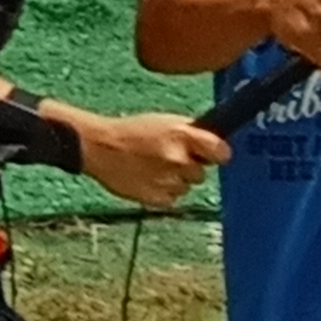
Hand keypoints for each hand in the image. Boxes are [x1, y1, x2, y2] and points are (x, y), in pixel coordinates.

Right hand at [76, 110, 229, 210]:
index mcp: (182, 135)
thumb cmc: (132, 131)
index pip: (221, 152)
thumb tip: (214, 145)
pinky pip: (172, 199)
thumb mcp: (164, 121)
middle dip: (188, 168)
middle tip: (167, 158)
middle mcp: (178, 159)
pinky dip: (162, 192)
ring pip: (186, 187)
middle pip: (201, 173)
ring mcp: (168, 181)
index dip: (217, 154)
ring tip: (151, 168)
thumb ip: (190, 133)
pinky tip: (146, 179)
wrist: (99, 148)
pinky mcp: (157, 199)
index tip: (212, 155)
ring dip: (174, 181)